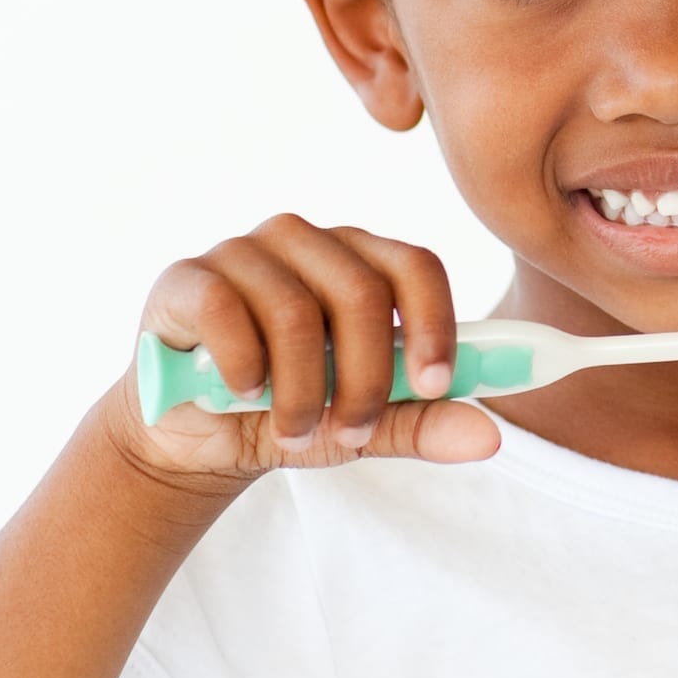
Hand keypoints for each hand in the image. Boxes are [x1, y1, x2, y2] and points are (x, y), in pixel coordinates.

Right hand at [99, 214, 500, 485]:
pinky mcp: (188, 277)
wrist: (196, 436)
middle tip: (353, 433)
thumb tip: (490, 436)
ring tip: (295, 433)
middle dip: (366, 378)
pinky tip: (243, 395)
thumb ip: (421, 423)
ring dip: (302, 391)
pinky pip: (227, 311)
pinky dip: (244, 368)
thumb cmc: (289, 411)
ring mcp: (243, 251)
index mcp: (359, 260)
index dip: (434, 323)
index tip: (437, 385)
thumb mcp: (361, 425)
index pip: (415, 266)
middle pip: (361, 292)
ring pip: (295, 311)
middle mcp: (306, 241)